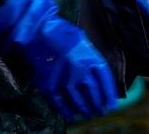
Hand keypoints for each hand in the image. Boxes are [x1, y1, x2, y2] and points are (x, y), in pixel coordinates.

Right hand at [0, 0, 117, 119]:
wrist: (37, 32)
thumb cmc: (62, 34)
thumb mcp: (83, 42)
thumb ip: (90, 59)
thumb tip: (97, 78)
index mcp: (90, 57)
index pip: (105, 81)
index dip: (109, 95)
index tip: (112, 105)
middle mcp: (79, 70)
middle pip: (93, 93)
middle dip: (98, 105)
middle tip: (100, 112)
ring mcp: (63, 79)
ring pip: (78, 101)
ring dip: (84, 110)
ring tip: (88, 115)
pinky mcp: (48, 85)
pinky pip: (59, 103)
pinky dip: (65, 111)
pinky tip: (70, 115)